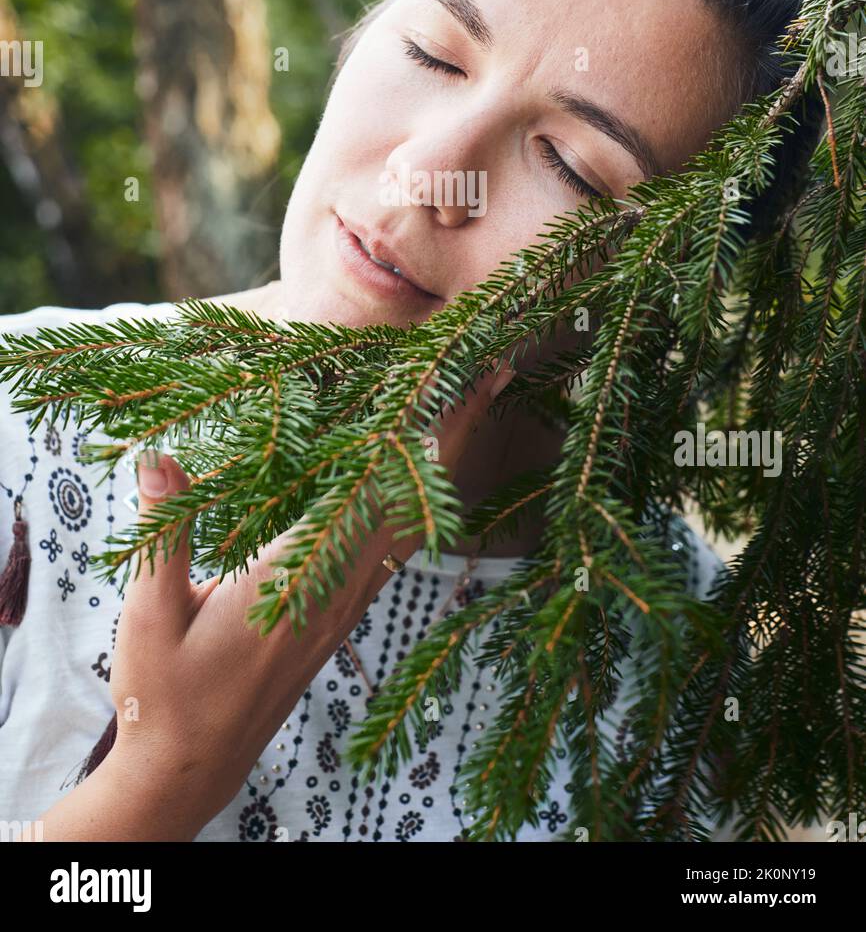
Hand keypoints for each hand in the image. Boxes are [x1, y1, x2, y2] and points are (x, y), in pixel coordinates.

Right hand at [103, 359, 514, 837]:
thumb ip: (164, 536)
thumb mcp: (152, 616)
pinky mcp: (337, 616)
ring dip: (442, 463)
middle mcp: (335, 587)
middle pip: (412, 494)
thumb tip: (161, 457)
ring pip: (410, 520)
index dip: (412, 432)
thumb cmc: (164, 695)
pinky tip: (417, 479)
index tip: (449, 379)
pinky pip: (392, 548)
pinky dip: (416, 500)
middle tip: (494, 371)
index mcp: (295, 575)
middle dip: (455, 430)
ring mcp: (343, 604)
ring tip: (470, 408)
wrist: (189, 769)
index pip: (369, 487)